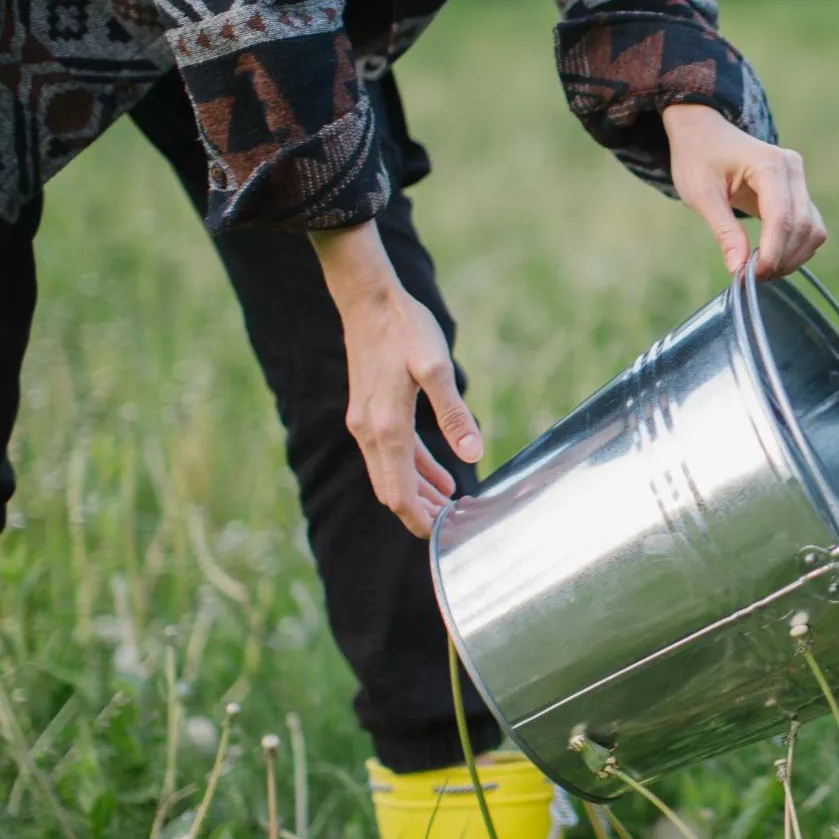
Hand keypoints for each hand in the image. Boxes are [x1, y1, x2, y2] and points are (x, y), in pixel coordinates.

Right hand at [311, 222, 482, 536]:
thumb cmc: (405, 329)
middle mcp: (369, 432)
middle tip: (457, 529)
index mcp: (386, 428)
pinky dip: (415, 470)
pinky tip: (441, 474)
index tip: (445, 538)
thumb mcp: (436, 367)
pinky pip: (391, 453)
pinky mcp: (370, 411)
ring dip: (420, 493)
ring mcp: (365, 422)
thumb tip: (473, 454)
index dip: (421, 520)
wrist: (368, 300)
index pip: (399, 493)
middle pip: (393, 490)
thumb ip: (454, 413)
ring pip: (391, 474)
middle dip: (422, 513)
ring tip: (452, 508)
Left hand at [665, 104, 826, 277]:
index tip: (750, 275)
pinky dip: (796, 248)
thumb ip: (723, 230)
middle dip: (782, 258)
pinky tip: (771, 258)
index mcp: (769, 164)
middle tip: (752, 277)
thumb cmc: (698, 157)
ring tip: (761, 270)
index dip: (771, 253)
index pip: (782, 218)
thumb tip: (739, 268)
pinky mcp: (799, 192)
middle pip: (803, 226)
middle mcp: (792, 169)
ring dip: (793, 257)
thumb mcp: (701, 194)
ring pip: (813, 230)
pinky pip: (809, 226)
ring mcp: (799, 180)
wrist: (704, 132)